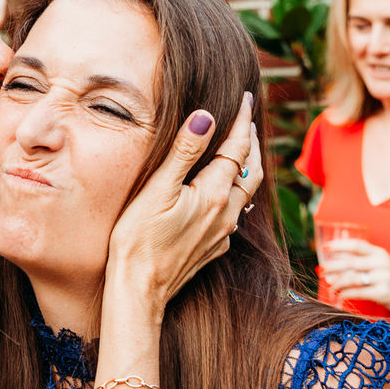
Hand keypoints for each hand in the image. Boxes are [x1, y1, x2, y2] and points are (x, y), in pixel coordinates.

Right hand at [108, 93, 263, 310]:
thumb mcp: (158, 189)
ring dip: (244, 166)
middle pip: (250, 170)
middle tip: (246, 118)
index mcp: (215, 195)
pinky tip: (221, 190)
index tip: (244, 97)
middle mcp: (227, 214)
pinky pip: (234, 213)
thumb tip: (206, 117)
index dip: (241, 120)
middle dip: (250, 142)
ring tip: (239, 148)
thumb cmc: (138, 239)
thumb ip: (184, 152)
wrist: (138, 290)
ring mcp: (222, 234)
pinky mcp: (212, 248)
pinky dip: (233, 191)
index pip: (237, 148)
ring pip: (245, 193)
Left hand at [322, 238, 389, 312]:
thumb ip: (363, 261)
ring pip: (352, 278)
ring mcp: (383, 278)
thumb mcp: (381, 264)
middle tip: (322, 271)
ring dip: (337, 283)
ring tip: (331, 287)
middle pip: (350, 263)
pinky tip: (340, 295)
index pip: (357, 245)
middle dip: (332, 267)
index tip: (324, 248)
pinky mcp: (383, 293)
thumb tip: (334, 263)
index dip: (339, 245)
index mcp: (379, 253)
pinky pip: (358, 292)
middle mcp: (381, 263)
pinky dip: (345, 293)